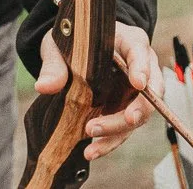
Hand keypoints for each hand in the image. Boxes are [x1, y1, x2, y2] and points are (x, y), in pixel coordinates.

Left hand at [35, 23, 160, 160]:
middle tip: (127, 120)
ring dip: (118, 130)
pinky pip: (123, 128)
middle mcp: (140, 67)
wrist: (72, 50)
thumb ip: (54, 65)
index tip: (138, 82)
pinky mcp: (125, 109)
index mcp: (128, 41)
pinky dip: (109, 141)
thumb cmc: (72, 41)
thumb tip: (44, 87)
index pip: (139, 51)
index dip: (142, 67)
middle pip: (149, 90)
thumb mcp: (59, 46)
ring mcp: (135, 91)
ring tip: (92, 144)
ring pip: (137, 115)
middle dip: (139, 108)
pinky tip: (91, 151)